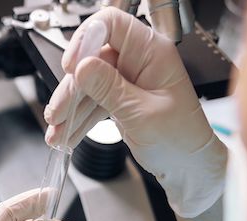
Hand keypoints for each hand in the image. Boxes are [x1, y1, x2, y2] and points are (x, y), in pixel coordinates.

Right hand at [44, 7, 226, 217]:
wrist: (189, 169)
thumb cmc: (181, 140)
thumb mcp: (141, 114)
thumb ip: (108, 88)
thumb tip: (81, 66)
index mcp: (152, 52)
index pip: (111, 24)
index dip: (86, 40)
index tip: (71, 67)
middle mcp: (138, 60)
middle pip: (91, 60)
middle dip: (71, 88)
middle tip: (58, 113)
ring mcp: (128, 80)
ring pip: (87, 84)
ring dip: (69, 109)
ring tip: (57, 132)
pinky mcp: (120, 99)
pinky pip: (92, 102)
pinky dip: (77, 119)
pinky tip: (65, 134)